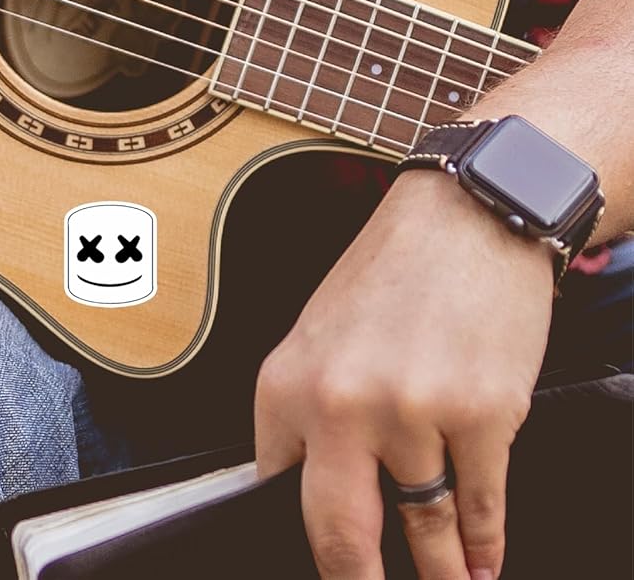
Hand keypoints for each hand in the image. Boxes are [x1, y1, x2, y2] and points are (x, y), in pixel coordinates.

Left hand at [255, 171, 552, 579]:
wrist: (466, 219)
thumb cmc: (392, 273)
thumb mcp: (321, 336)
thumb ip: (309, 414)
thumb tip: (306, 496)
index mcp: (286, 382)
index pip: (276, 489)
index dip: (298, 544)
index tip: (317, 572)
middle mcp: (341, 402)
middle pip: (340, 534)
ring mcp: (413, 413)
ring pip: (423, 531)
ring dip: (439, 576)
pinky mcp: (481, 416)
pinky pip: (480, 509)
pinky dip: (486, 548)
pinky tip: (484, 566)